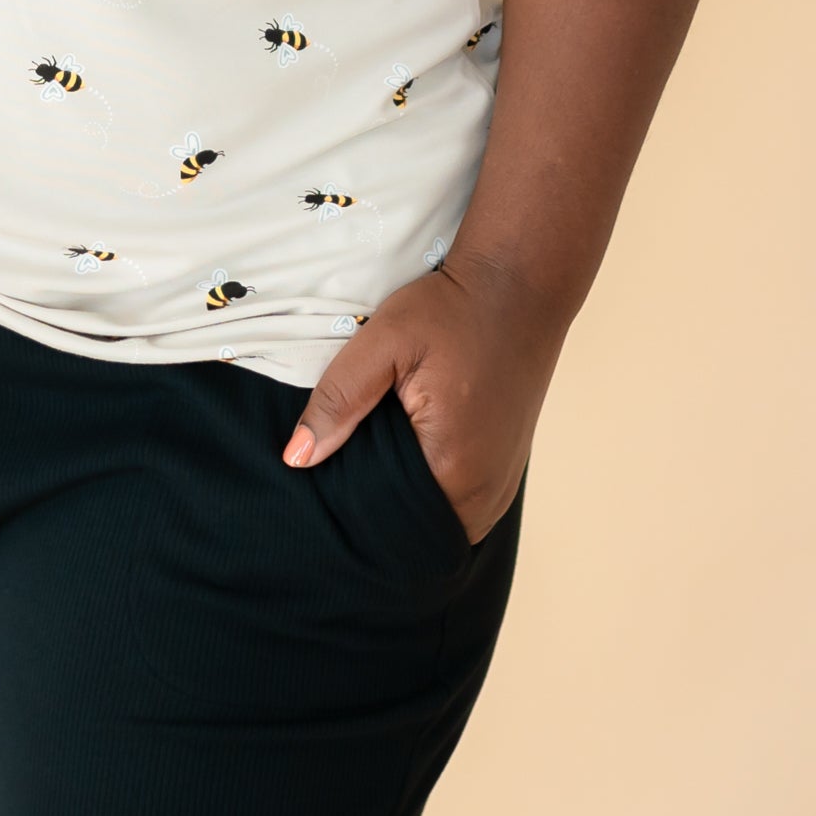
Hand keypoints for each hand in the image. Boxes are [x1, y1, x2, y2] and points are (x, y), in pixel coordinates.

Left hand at [281, 257, 569, 541]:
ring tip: (369, 459)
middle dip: (372, 508)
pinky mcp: (506, 474)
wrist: (519, 285)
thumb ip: (340, 400)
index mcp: (453, 470)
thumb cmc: (453, 310)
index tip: (323, 480)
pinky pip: (457, 505)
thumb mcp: (385, 343)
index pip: (383, 523)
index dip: (347, 509)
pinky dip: (428, 490)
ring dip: (402, 500)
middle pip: (410, 529)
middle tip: (340, 467)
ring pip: (435, 521)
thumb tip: (296, 457)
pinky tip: (404, 455)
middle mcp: (484, 494)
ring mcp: (501, 488)